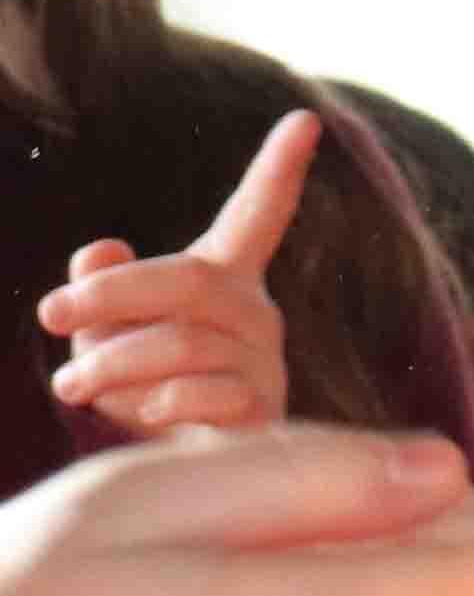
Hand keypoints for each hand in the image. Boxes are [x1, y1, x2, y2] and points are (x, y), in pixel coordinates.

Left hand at [41, 106, 314, 436]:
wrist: (182, 475)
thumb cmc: (140, 391)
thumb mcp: (105, 333)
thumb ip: (98, 290)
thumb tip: (96, 251)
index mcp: (225, 282)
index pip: (257, 216)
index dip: (280, 169)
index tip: (304, 120)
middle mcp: (257, 314)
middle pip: (188, 279)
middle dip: (111, 293)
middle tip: (48, 315)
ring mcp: (265, 363)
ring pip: (183, 343)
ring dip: (110, 364)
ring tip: (69, 385)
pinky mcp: (266, 414)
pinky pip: (206, 395)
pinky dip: (159, 402)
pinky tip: (143, 414)